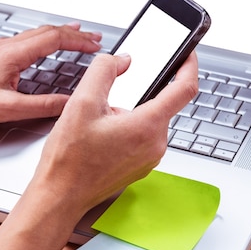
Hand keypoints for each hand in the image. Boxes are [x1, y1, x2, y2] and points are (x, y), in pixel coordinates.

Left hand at [0, 23, 101, 130]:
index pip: (54, 39)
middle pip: (47, 31)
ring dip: (59, 34)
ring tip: (76, 37)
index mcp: (11, 54)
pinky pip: (26, 42)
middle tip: (94, 38)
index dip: (78, 41)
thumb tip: (70, 103)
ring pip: (36, 34)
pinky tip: (45, 49)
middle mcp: (5, 47)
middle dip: (74, 34)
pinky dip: (44, 41)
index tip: (96, 45)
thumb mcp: (6, 109)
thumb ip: (42, 106)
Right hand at [30, 50, 198, 216]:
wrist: (61, 195)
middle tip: (110, 97)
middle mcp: (156, 144)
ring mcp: (151, 157)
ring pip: (150, 121)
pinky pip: (143, 137)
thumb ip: (104, 70)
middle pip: (161, 104)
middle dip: (139, 94)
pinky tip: (102, 135)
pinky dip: (128, 128)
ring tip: (100, 122)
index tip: (187, 54)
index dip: (189, 65)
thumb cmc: (69, 160)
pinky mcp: (142, 165)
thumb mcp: (81, 102)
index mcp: (148, 126)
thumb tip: (122, 60)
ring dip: (130, 112)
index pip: (185, 88)